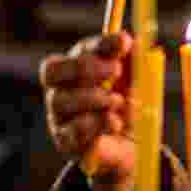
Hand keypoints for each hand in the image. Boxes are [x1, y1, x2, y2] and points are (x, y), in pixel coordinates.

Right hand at [39, 32, 136, 190]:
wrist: (133, 150)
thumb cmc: (130, 108)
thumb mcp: (137, 82)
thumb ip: (135, 61)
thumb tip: (138, 40)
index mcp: (78, 70)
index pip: (78, 50)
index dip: (99, 44)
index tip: (125, 43)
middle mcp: (61, 90)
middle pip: (52, 70)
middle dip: (87, 67)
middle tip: (116, 70)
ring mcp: (59, 118)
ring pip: (60, 100)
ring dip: (93, 98)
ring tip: (118, 102)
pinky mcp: (66, 144)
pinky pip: (71, 131)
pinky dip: (96, 124)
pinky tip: (115, 123)